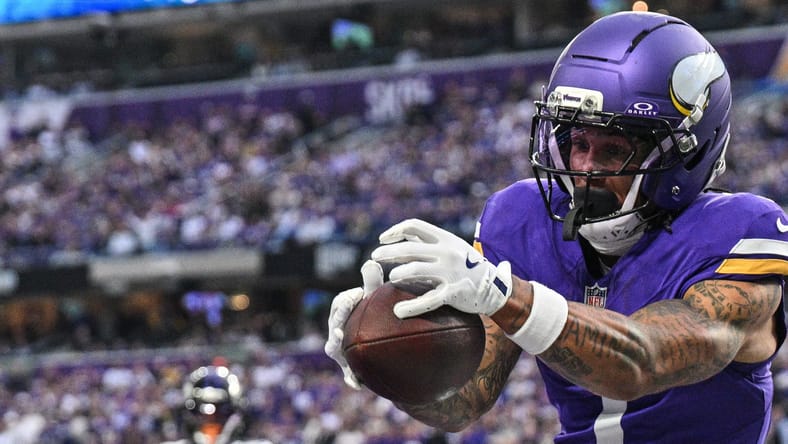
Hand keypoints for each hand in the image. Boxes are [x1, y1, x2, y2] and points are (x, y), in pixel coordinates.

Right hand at [324, 260, 382, 389]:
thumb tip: (371, 262)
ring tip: (344, 349)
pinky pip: (347, 373)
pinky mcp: (349, 365)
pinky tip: (357, 384)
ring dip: (339, 350)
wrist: (383, 337)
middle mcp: (338, 328)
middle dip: (339, 323)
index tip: (358, 294)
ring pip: (334, 349)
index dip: (347, 299)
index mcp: (343, 310)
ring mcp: (341, 348)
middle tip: (344, 324)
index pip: (340, 303)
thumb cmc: (377, 310)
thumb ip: (373, 282)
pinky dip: (350, 378)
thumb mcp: (376, 296)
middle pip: (334, 325)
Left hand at [371, 218, 511, 317]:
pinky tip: (398, 311)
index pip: (414, 226)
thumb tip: (402, 235)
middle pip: (410, 248)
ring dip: (398, 272)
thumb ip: (428, 241)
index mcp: (445, 238)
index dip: (395, 231)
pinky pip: (429, 300)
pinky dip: (411, 307)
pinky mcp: (453, 293)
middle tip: (375, 257)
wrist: (494, 287)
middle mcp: (447, 252)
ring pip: (416, 269)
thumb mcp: (452, 247)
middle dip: (388, 252)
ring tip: (390, 278)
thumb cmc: (467, 265)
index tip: (382, 239)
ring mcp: (450, 272)